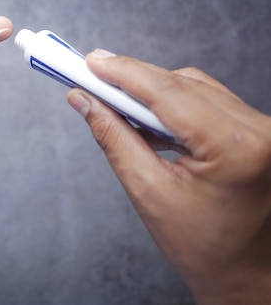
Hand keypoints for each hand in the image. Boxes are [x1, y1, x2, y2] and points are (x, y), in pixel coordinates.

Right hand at [67, 49, 270, 304]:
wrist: (248, 274)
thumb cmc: (203, 247)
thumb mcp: (148, 192)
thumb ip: (115, 138)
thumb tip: (85, 101)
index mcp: (237, 148)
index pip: (169, 93)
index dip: (124, 73)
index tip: (90, 61)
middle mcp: (262, 130)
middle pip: (183, 84)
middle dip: (134, 78)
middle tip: (92, 73)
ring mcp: (266, 129)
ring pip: (197, 88)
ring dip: (153, 90)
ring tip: (114, 98)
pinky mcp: (261, 132)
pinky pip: (211, 102)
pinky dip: (175, 103)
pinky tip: (147, 114)